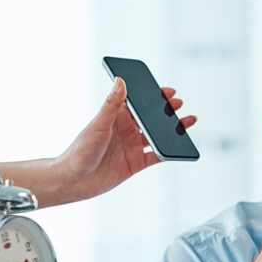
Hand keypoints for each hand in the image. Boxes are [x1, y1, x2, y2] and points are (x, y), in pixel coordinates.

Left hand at [53, 78, 197, 202]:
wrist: (75, 180)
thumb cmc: (80, 151)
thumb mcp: (99, 124)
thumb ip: (112, 104)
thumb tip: (120, 81)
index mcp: (116, 118)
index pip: (137, 103)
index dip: (152, 97)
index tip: (167, 91)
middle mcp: (126, 130)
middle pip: (150, 118)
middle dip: (166, 111)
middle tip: (179, 104)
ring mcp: (132, 147)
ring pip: (157, 136)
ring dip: (172, 130)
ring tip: (187, 122)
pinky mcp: (136, 163)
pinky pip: (157, 156)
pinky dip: (168, 152)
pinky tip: (177, 147)